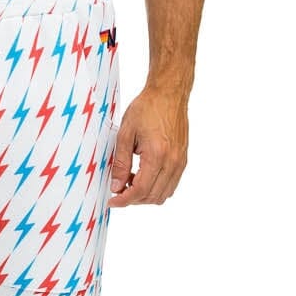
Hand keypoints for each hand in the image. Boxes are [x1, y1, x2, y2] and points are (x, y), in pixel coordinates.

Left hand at [108, 86, 188, 206]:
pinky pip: (171, 183)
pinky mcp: (183, 159)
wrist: (169, 94)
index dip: (124, 200)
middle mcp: (173, 162)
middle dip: (133, 198)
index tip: (113, 201)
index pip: (140, 190)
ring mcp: (180, 162)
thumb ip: (120, 162)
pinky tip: (143, 174)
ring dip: (146, 194)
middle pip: (152, 196)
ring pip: (164, 194)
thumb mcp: (126, 133)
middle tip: (118, 189)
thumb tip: (116, 185)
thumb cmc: (147, 108)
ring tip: (130, 179)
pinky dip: (157, 187)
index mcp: (157, 155)